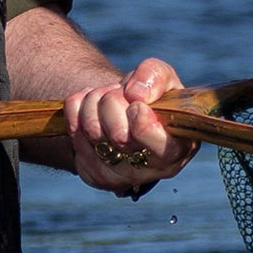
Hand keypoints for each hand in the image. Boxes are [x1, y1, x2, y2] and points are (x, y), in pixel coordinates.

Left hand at [63, 56, 196, 195]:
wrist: (123, 111)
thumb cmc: (150, 96)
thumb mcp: (162, 77)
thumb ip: (155, 76)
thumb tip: (136, 93)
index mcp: (179, 148)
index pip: (162, 147)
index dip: (142, 121)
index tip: (135, 104)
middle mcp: (152, 170)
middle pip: (120, 136)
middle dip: (113, 102)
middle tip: (118, 94)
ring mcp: (121, 176)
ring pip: (93, 132)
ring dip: (93, 103)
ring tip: (104, 98)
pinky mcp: (93, 175)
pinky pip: (74, 134)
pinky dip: (76, 111)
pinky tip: (88, 108)